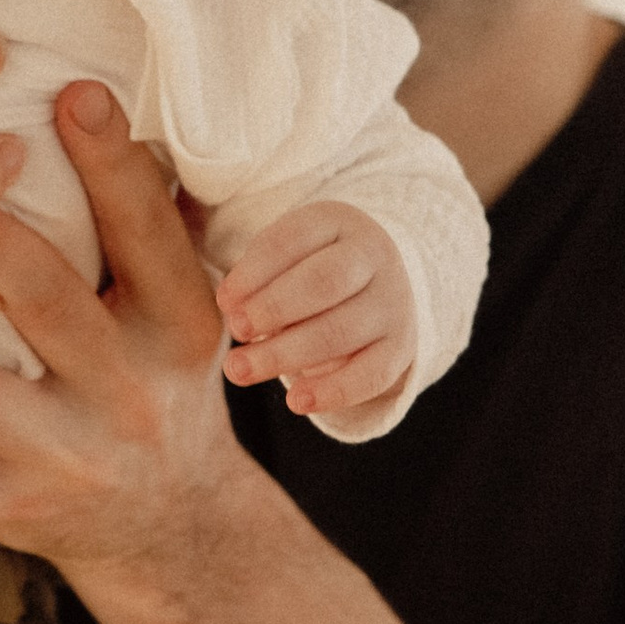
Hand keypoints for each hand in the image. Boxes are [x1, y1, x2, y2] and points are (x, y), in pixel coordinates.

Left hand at [0, 80, 263, 588]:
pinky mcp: (9, 509)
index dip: (117, 165)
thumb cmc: (149, 374)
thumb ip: (143, 220)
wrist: (172, 527)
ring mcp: (66, 454)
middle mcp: (128, 387)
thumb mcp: (171, 304)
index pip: (149, 231)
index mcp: (176, 320)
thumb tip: (108, 91)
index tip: (73, 91)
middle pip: (52, 303)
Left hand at [213, 201, 415, 419]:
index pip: (293, 240)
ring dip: (285, 354)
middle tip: (237, 330)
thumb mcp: (284, 255)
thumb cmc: (307, 267)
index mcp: (337, 222)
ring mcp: (392, 302)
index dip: (254, 272)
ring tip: (239, 370)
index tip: (224, 301)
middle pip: (323, 282)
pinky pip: (372, 374)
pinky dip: (334, 391)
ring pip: (340, 332)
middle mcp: (373, 257)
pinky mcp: (399, 347)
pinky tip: (296, 401)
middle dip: (273, 308)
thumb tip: (232, 311)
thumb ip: (256, 277)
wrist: (375, 284)